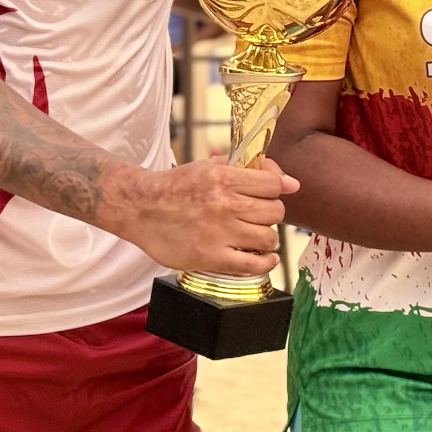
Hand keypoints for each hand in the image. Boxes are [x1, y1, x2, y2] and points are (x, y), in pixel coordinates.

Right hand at [103, 153, 296, 277]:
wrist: (140, 207)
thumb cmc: (177, 186)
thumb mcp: (210, 166)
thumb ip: (249, 170)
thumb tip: (291, 183)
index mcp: (224, 177)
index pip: (273, 184)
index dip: (277, 188)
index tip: (272, 193)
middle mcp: (224, 204)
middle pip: (275, 212)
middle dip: (270, 213)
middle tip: (257, 216)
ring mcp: (218, 233)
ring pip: (268, 238)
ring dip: (266, 238)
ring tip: (254, 236)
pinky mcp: (211, 258)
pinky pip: (253, 265)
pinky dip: (265, 263)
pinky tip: (263, 258)